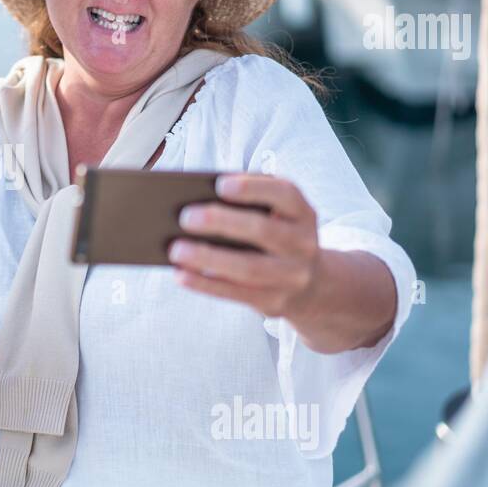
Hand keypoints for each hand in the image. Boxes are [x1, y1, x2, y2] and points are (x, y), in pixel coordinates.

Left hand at [169, 174, 321, 318]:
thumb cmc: (276, 236)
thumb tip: (199, 201)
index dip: (253, 188)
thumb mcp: (277, 214)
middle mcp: (303, 244)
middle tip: (185, 217)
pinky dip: (205, 284)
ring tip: (176, 250)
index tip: (220, 185)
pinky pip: (236, 294)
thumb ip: (249, 202)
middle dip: (222, 222)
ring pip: (249, 268)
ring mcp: (292, 276)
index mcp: (302, 213)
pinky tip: (180, 274)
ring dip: (208, 258)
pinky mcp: (274, 302)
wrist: (312, 285)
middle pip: (264, 231)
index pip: (286, 194)